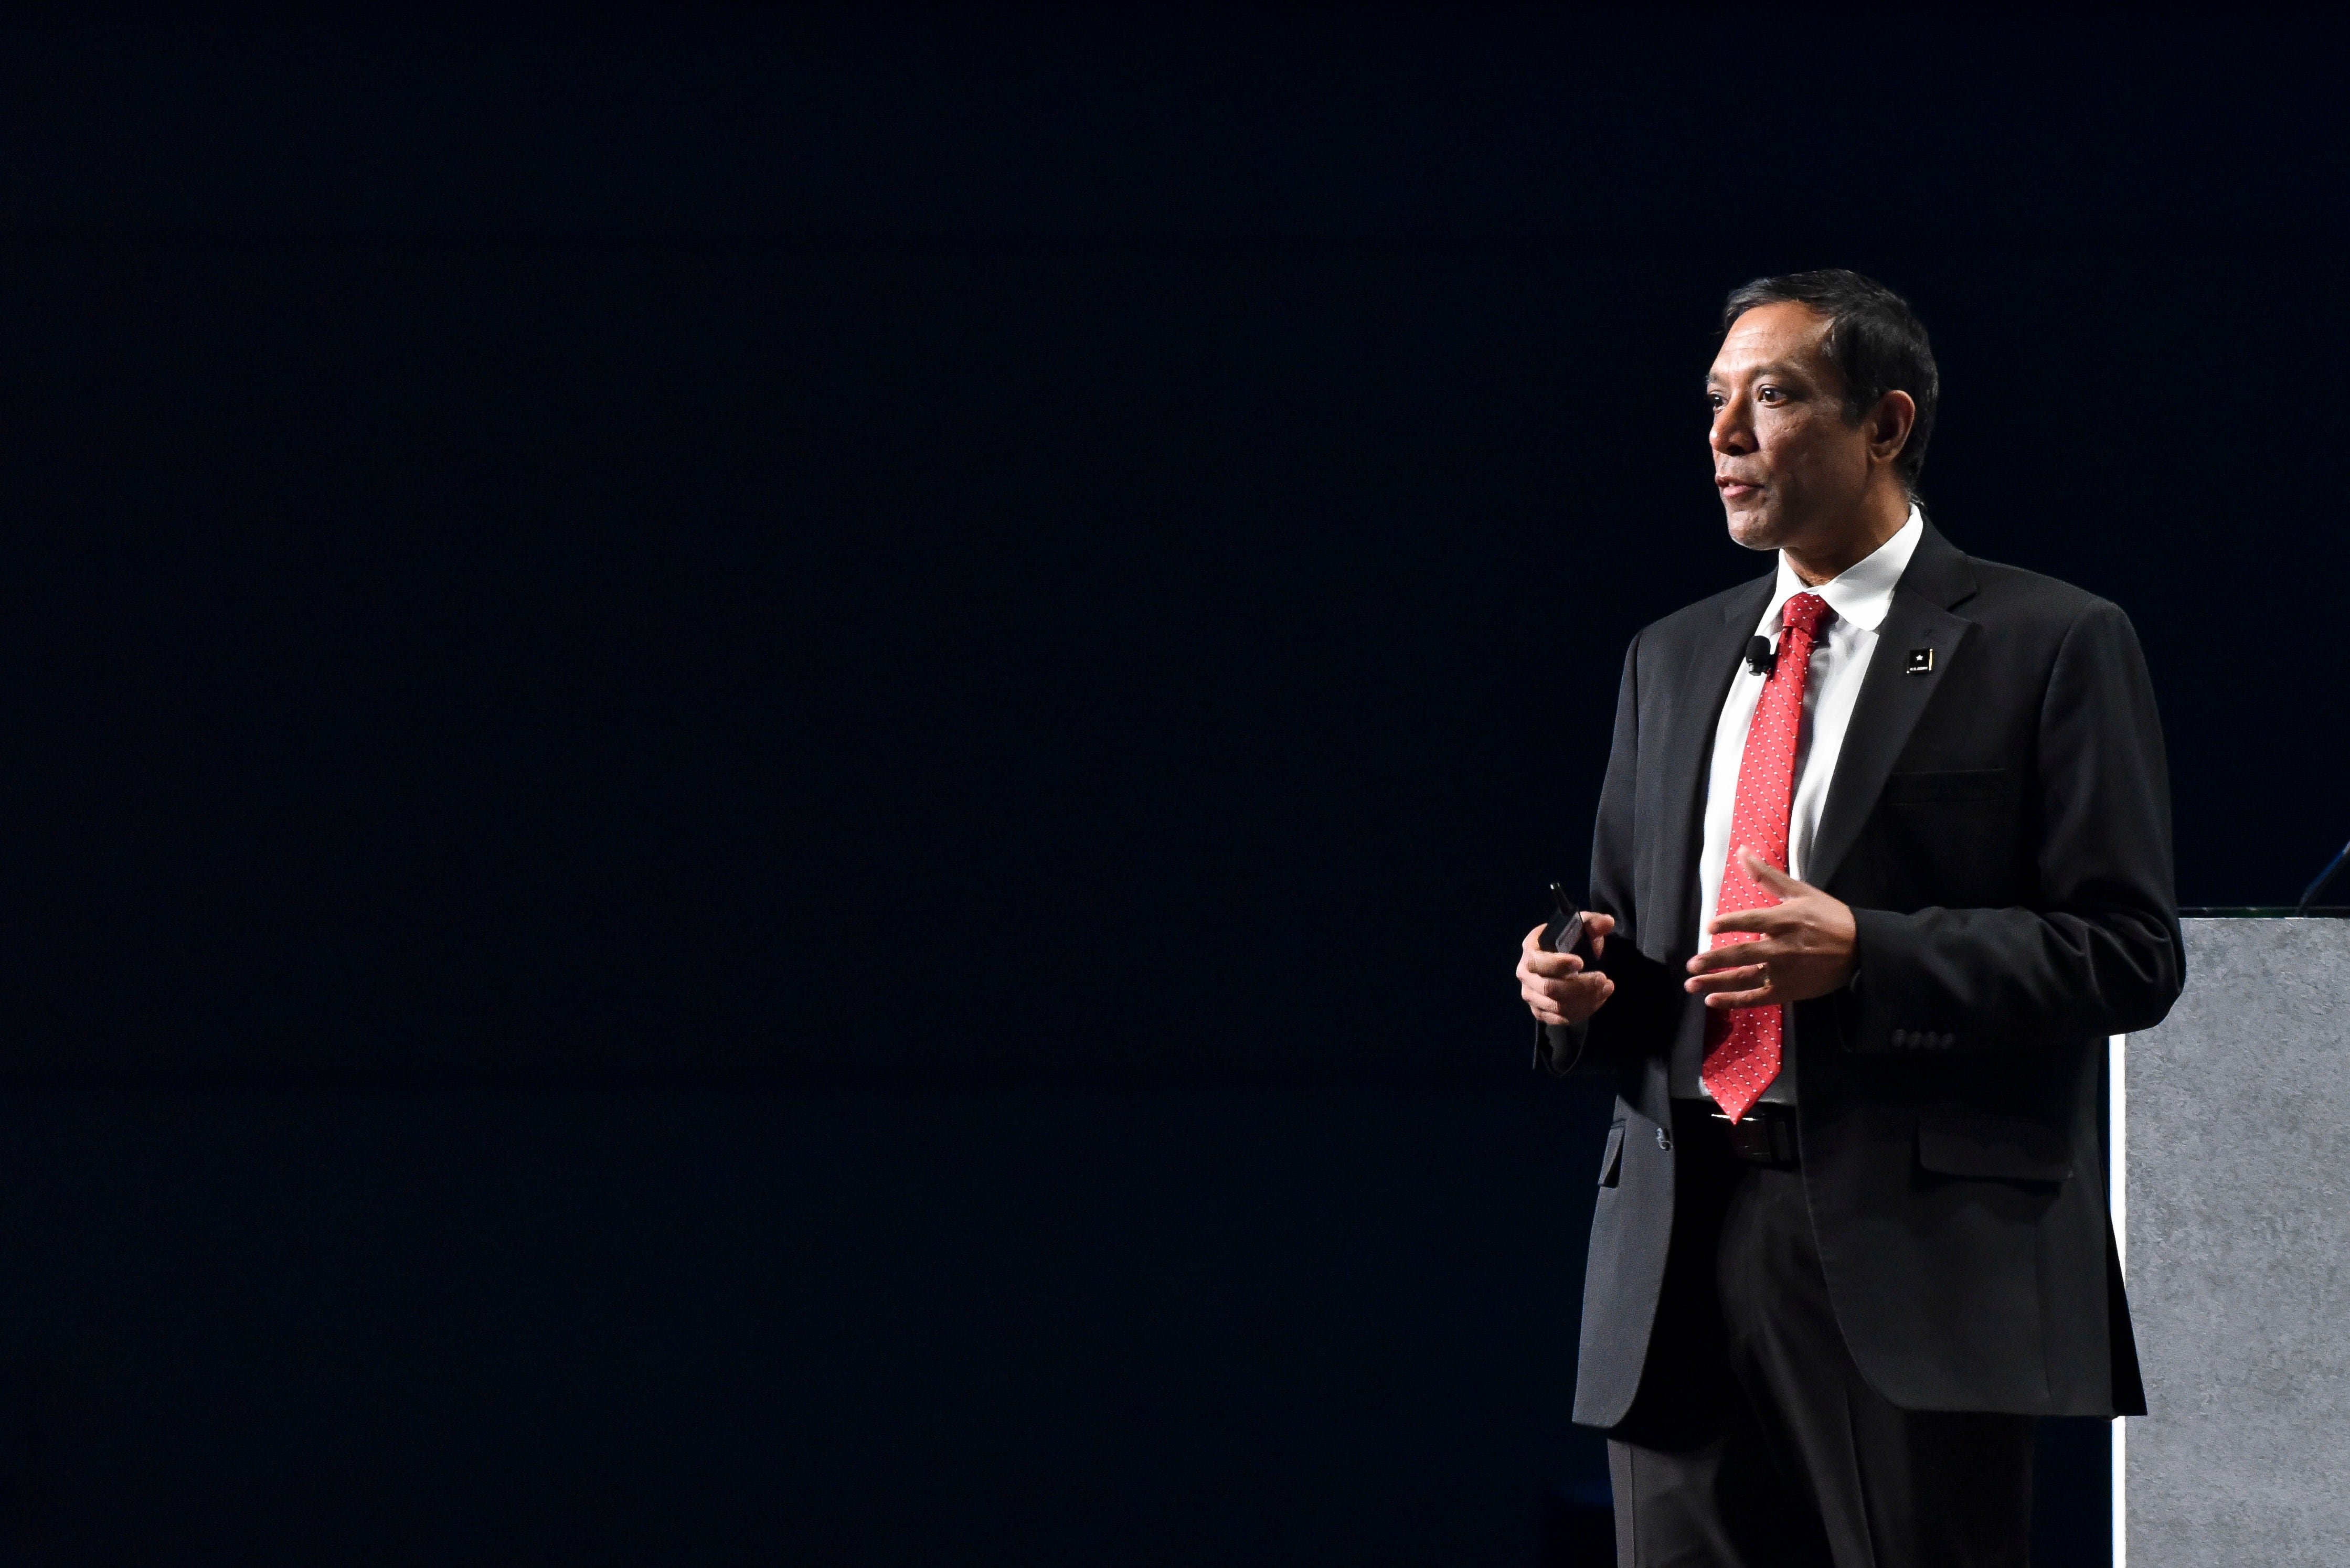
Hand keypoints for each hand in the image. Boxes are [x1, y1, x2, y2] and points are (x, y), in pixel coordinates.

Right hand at [1518, 914, 1616, 1027]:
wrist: (1565, 962)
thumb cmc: (1570, 942)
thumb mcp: (1582, 927)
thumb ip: (1594, 923)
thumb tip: (1607, 923)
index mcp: (1530, 949)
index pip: (1537, 961)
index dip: (1558, 964)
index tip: (1581, 962)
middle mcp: (1525, 974)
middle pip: (1549, 988)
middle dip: (1580, 985)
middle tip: (1603, 978)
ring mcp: (1531, 995)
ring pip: (1557, 1006)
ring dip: (1586, 999)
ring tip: (1606, 987)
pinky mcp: (1540, 1012)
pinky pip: (1561, 1019)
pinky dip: (1583, 1012)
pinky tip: (1598, 999)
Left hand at [1684, 850, 1856, 1007]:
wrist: (1861, 948)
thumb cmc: (1829, 916)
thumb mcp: (1800, 891)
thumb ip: (1767, 875)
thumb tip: (1741, 851)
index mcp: (1785, 920)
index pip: (1751, 921)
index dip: (1729, 923)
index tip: (1709, 927)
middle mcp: (1783, 947)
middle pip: (1742, 954)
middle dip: (1714, 960)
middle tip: (1691, 964)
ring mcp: (1785, 971)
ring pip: (1744, 979)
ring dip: (1715, 983)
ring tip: (1691, 984)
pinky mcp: (1789, 990)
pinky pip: (1757, 998)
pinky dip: (1734, 1001)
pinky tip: (1712, 1001)